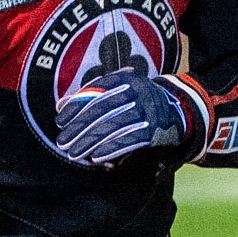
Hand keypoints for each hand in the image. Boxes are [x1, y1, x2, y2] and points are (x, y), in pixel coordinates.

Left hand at [56, 68, 188, 164]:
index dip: (75, 106)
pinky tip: (96, 157)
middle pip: (102, 110)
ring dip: (90, 142)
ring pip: (113, 126)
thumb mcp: (118, 92)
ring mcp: (148, 110)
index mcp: (126, 79)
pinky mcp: (155, 130)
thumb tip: (60, 105)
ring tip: (74, 153)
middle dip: (79, 128)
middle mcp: (138, 91)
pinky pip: (129, 140)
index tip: (59, 121)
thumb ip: (90, 97)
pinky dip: (111, 149)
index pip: (95, 91)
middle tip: (62, 142)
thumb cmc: (137, 103)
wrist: (178, 113)